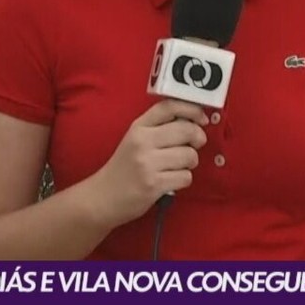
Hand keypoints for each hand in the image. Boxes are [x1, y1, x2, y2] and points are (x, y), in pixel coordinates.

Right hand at [89, 99, 208, 227]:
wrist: (103, 197)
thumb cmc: (124, 168)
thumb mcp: (136, 140)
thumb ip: (160, 128)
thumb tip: (194, 121)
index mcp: (138, 127)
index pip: (169, 107)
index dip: (192, 109)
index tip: (202, 119)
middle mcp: (142, 142)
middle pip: (187, 130)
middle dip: (198, 139)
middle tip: (193, 146)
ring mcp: (147, 164)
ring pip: (190, 156)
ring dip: (189, 163)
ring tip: (176, 167)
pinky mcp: (153, 185)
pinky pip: (185, 177)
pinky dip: (182, 180)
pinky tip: (170, 181)